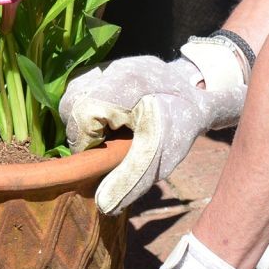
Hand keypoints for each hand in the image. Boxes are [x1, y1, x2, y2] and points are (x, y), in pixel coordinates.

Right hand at [59, 54, 245, 213]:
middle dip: (81, 130)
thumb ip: (130, 180)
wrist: (197, 97)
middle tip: (104, 146)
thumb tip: (102, 205)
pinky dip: (86, 105)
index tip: (100, 157)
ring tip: (105, 132)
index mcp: (126, 86)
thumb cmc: (178, 128)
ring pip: (72, 93)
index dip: (84, 142)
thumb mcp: (158, 158)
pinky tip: (105, 118)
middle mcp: (114, 69)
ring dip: (82, 117)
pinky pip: (81, 87)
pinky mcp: (108, 65)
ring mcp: (111, 63)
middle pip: (71, 102)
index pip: (80, 114)